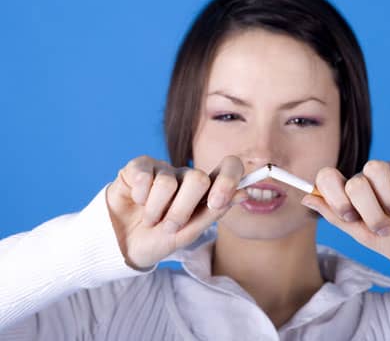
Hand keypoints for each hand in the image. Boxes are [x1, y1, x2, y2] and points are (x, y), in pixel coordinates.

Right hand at [106, 155, 246, 269]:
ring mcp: (163, 169)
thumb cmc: (159, 239)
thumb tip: (244, 193)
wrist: (122, 246)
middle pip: (198, 178)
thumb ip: (214, 212)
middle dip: (181, 211)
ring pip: (168, 182)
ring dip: (157, 210)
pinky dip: (140, 196)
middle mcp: (186, 176)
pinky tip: (136, 201)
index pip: (229, 167)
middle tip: (168, 226)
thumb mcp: (188, 233)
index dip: (227, 180)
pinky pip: (144, 175)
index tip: (215, 203)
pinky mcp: (139, 167)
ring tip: (150, 219)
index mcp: (205, 191)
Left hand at [301, 159, 389, 272]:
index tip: (350, 217)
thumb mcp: (363, 236)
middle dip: (369, 209)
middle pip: (354, 180)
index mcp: (348, 195)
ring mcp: (389, 172)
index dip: (333, 195)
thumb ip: (335, 216)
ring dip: (388, 199)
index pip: (327, 177)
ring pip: (375, 168)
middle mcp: (366, 180)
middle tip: (384, 228)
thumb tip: (305, 198)